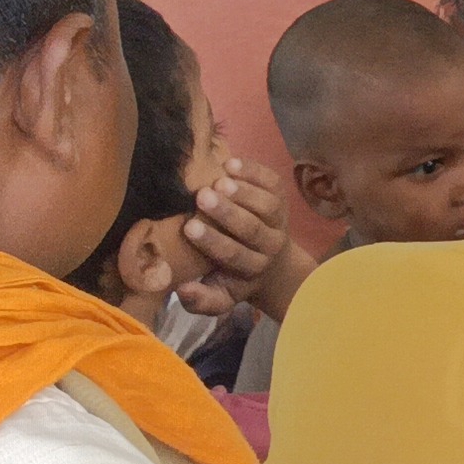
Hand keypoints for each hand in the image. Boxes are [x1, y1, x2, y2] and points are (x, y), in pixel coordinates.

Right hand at [176, 160, 313, 321]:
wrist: (274, 265)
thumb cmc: (234, 278)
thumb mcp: (219, 296)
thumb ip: (201, 300)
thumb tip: (181, 290)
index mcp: (252, 269)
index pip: (234, 255)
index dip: (213, 242)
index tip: (190, 227)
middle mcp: (270, 245)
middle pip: (252, 229)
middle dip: (228, 213)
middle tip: (203, 196)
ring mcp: (280, 221)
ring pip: (268, 206)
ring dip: (244, 192)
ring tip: (220, 180)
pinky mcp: (282, 199)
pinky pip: (274, 184)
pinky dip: (256, 172)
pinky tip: (231, 163)